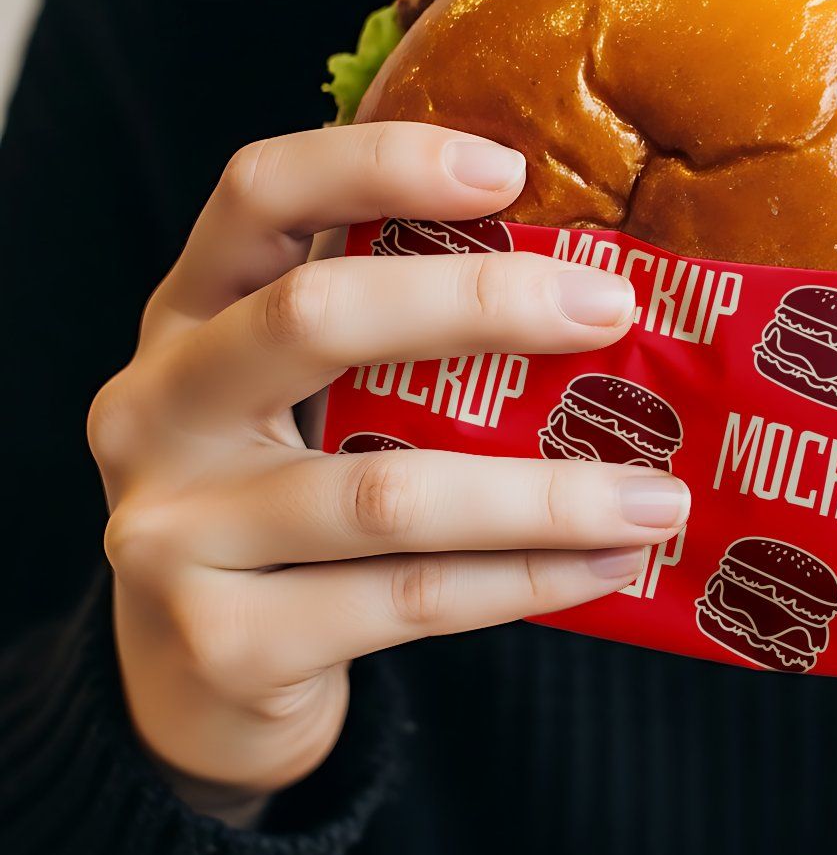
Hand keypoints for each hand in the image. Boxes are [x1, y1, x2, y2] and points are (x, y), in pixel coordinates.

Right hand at [88, 123, 687, 824]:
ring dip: (547, 494)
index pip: (257, 195)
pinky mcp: (225, 643)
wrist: (186, 691)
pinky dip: (527, 581)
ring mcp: (174, 533)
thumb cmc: (281, 513)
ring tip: (661, 497)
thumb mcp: (298, 405)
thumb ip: (388, 346)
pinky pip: (412, 600)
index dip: (377, 164)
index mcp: (184, 318)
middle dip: (481, 303)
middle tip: (614, 308)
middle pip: (314, 318)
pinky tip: (612, 565)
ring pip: (387, 495)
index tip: (509, 168)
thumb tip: (589, 283)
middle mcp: (156, 411)